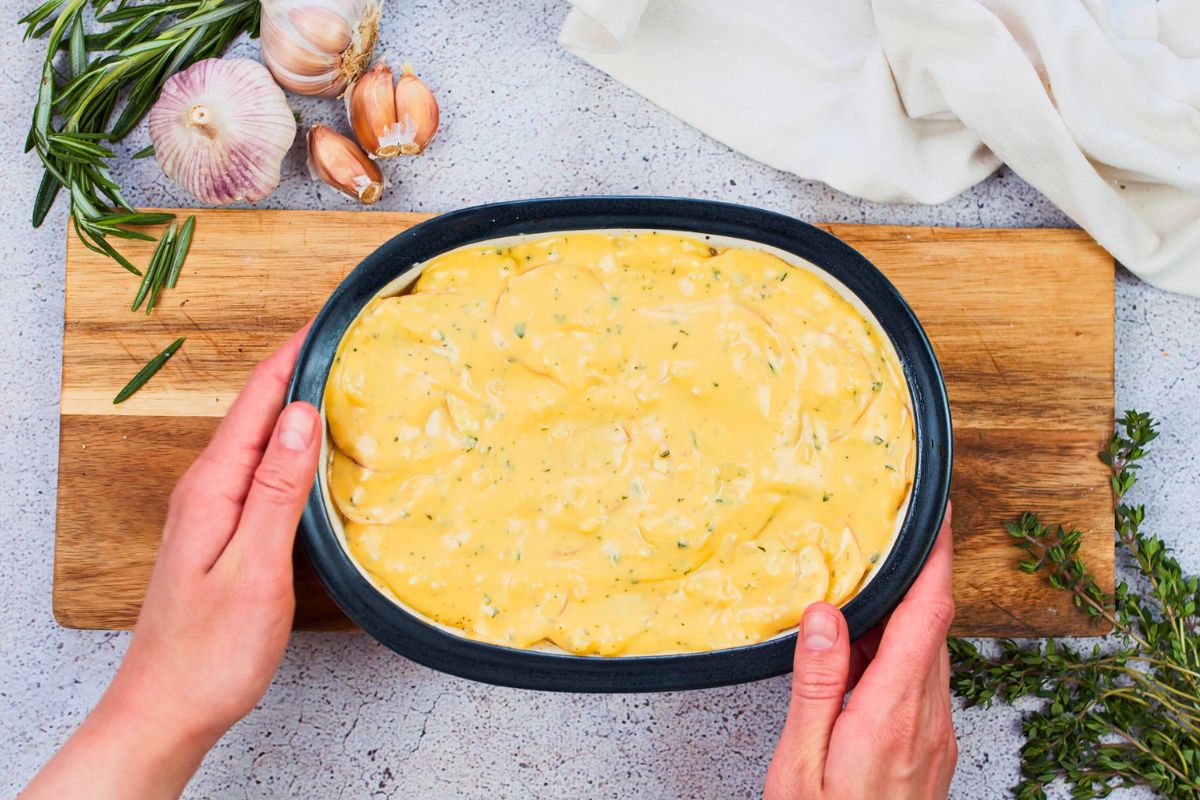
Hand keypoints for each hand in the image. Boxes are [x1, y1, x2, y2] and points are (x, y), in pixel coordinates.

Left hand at [23, 328, 320, 799]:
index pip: (258, 399)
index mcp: (213, 485)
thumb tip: (303, 415)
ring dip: (301, 403)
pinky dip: (296, 445)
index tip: (331, 317)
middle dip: (302, 367)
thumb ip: (277, 489)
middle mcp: (208, 487)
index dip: (294, 353)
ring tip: (346, 380)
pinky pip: (265, 469)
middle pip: (260, 410)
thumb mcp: (254, 567)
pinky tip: (321, 450)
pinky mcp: (227, 530)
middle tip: (353, 340)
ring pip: (264, 438)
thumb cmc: (211, 650)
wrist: (168, 708)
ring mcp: (215, 509)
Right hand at [764, 506, 956, 799]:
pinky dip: (894, 654)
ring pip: (926, 654)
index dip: (938, 557)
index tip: (940, 513)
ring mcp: (935, 735)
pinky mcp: (931, 749)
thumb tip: (825, 614)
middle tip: (878, 542)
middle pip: (930, 626)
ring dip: (899, 619)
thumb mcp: (802, 762)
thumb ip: (815, 684)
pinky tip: (855, 661)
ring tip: (854, 600)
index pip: (928, 614)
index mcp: (893, 711)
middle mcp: (927, 718)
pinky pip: (920, 682)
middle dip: (911, 578)